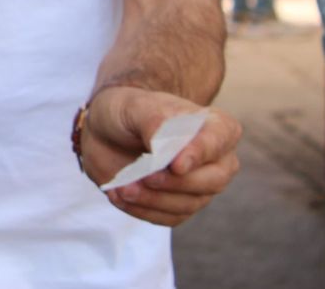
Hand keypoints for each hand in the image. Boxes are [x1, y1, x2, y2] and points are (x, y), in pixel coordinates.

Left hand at [79, 86, 241, 225]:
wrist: (105, 132)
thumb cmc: (128, 112)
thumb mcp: (135, 107)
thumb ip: (155, 124)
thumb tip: (167, 151)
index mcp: (215, 126)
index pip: (219, 139)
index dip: (199, 154)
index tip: (177, 165)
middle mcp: (216, 160)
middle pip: (213, 180)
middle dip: (176, 183)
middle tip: (146, 177)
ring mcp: (200, 186)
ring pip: (189, 203)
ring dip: (153, 199)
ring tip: (123, 188)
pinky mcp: (179, 206)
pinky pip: (169, 217)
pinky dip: (142, 210)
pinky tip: (119, 196)